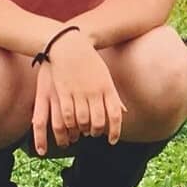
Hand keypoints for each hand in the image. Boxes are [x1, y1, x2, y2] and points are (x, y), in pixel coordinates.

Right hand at [30, 30, 124, 154]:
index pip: (115, 115)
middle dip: (97, 132)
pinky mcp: (63, 92)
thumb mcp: (105, 78)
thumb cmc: (90, 62)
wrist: (69, 46)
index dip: (115, 131)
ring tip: (82, 133)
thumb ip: (113, 96)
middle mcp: (94, 92)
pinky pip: (67, 115)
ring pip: (82, 121)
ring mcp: (78, 92)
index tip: (113, 141)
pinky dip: (69, 124)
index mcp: (107, 88)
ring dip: (82, 130)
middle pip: (98, 122)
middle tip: (94, 135)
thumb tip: (123, 112)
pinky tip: (69, 127)